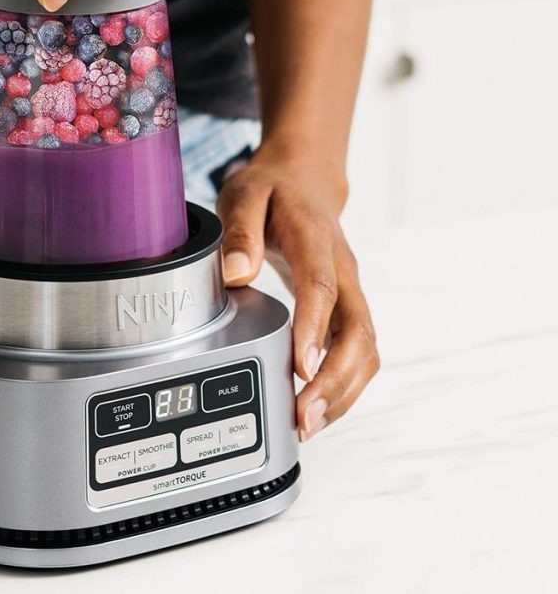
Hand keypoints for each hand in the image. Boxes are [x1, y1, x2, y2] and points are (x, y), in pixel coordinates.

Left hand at [216, 148, 378, 440]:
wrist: (305, 178)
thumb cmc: (272, 188)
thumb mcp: (244, 194)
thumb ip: (240, 231)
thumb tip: (236, 273)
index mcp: (316, 239)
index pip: (322, 288)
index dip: (314, 330)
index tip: (302, 368)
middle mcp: (344, 270)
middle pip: (357, 331)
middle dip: (336, 379)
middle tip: (305, 416)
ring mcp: (351, 291)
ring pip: (365, 348)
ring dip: (344, 390)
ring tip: (309, 424)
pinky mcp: (347, 308)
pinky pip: (357, 351)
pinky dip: (344, 384)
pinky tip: (316, 408)